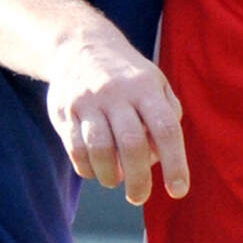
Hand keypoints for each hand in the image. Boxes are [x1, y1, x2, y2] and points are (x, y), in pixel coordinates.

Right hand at [47, 31, 186, 203]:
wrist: (79, 45)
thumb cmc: (127, 76)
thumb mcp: (156, 83)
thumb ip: (167, 115)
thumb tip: (163, 156)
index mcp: (146, 87)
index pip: (166, 129)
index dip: (175, 164)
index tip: (178, 191)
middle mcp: (117, 93)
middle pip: (132, 144)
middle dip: (138, 179)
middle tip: (139, 197)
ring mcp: (88, 101)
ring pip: (100, 148)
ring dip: (110, 175)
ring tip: (115, 181)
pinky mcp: (65, 110)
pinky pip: (75, 148)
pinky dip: (87, 168)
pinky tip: (95, 171)